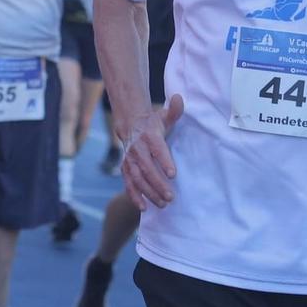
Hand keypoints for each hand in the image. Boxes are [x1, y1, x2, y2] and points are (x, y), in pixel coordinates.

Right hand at [120, 95, 184, 209]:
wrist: (129, 124)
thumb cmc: (153, 122)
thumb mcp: (164, 115)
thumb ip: (174, 110)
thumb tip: (180, 98)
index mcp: (149, 136)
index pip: (157, 149)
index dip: (164, 161)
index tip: (173, 174)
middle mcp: (137, 149)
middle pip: (147, 169)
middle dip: (158, 184)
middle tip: (171, 197)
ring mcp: (130, 160)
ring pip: (138, 179)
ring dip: (149, 193)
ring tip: (162, 204)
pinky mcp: (126, 169)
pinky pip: (128, 184)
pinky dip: (134, 196)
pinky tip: (143, 208)